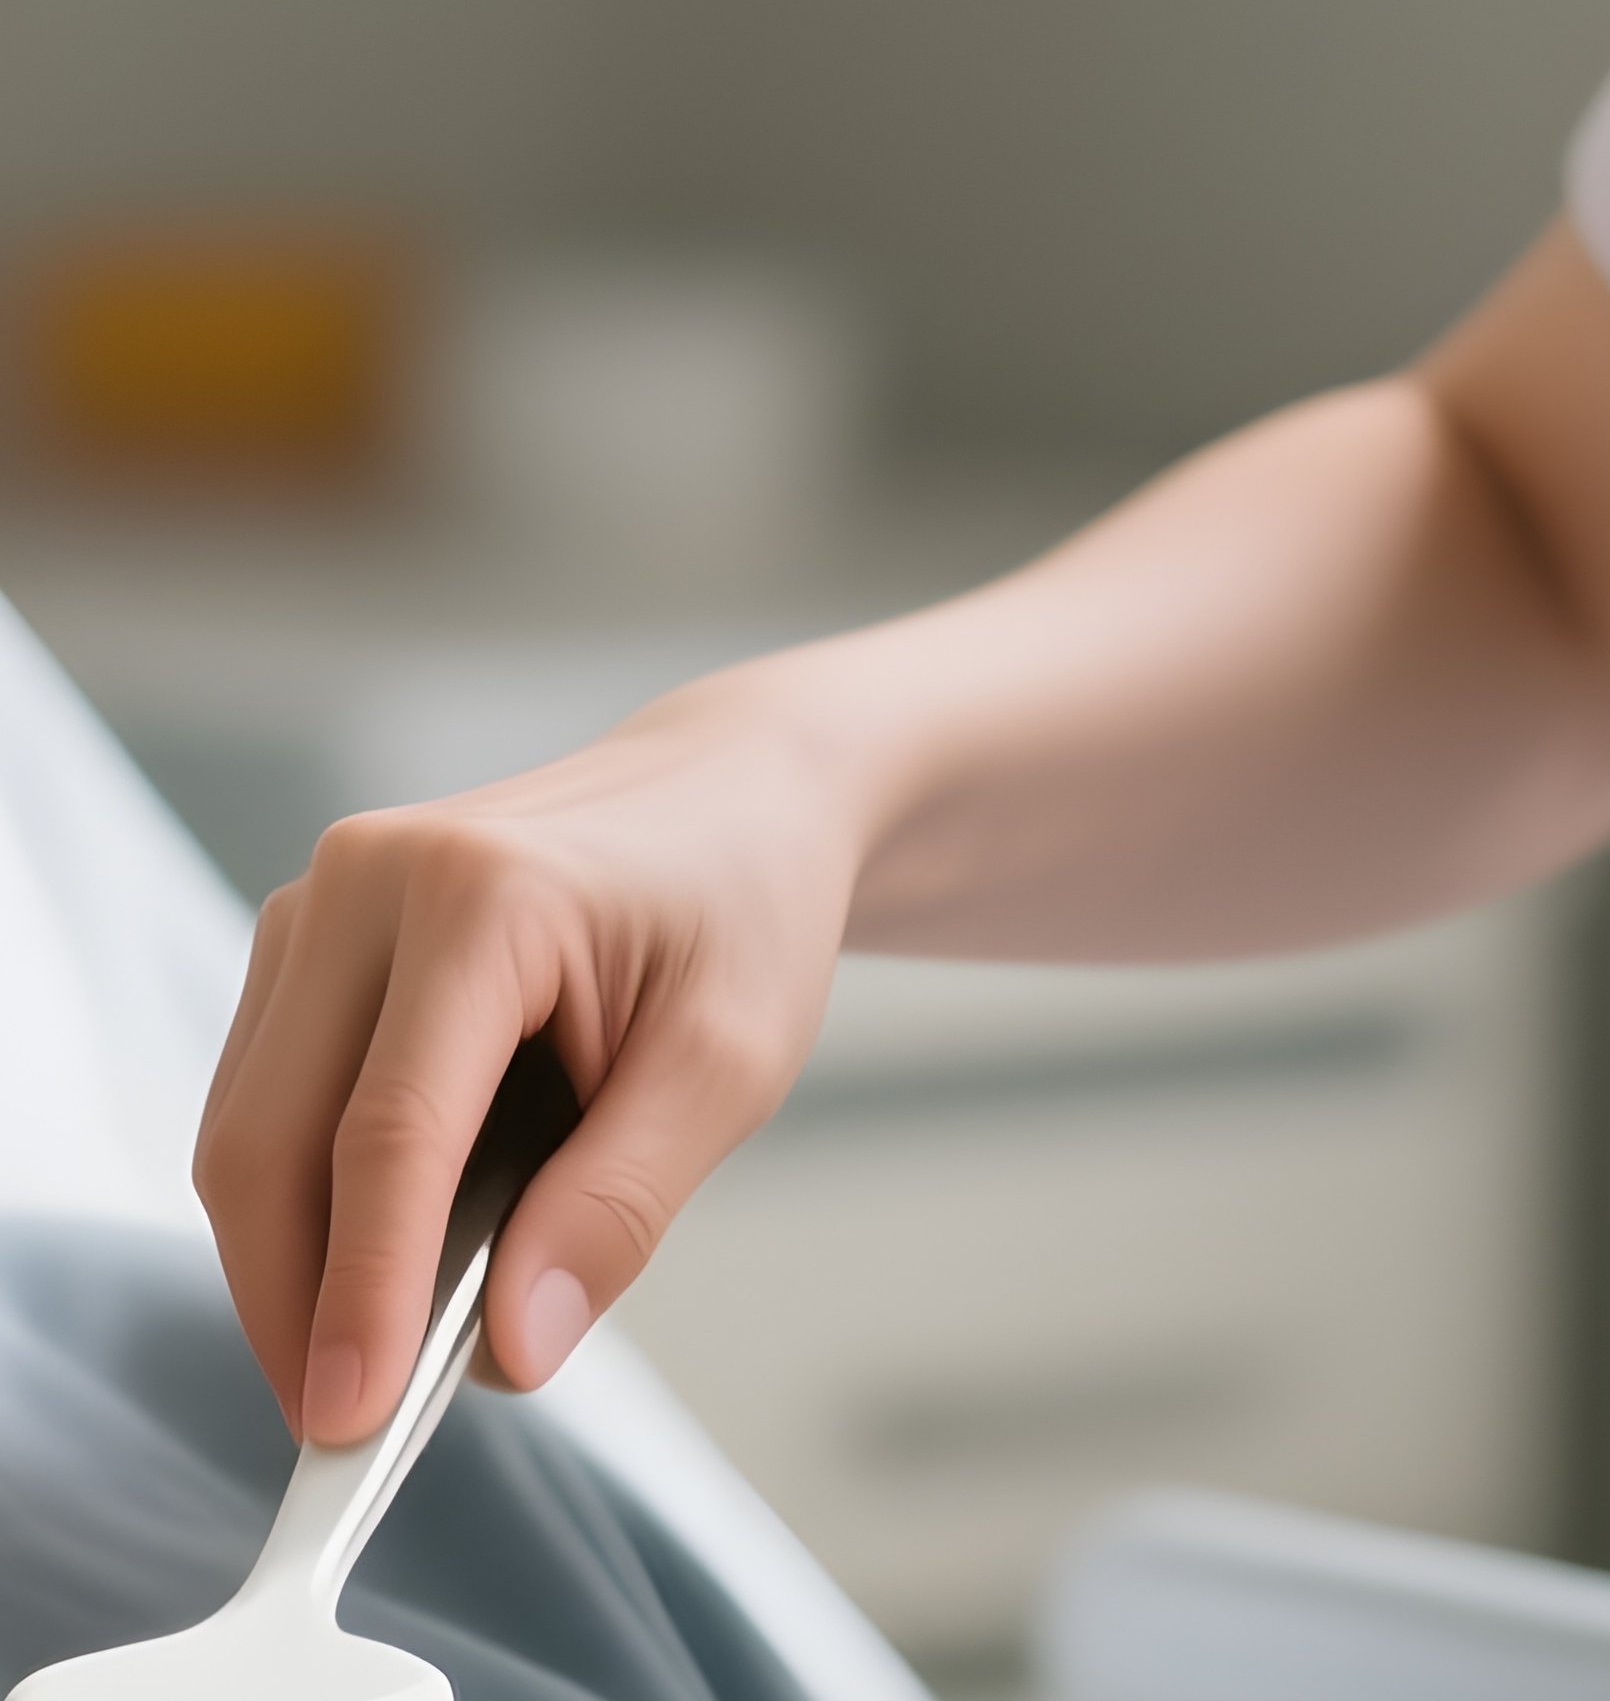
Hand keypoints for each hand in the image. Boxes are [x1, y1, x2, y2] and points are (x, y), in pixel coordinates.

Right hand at [193, 668, 860, 1442]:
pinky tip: (376, 1256)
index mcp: (484, 895)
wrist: (733, 795)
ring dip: (290, 1254)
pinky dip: (305, 1191)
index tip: (356, 1426)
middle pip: (273, 1135)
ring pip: (248, 1121)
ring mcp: (327, 896)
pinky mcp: (318, 933)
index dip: (364, 1293)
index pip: (390, 1132)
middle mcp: (372, 878)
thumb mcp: (729, 1064)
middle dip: (294, 1301)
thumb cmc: (743, 908)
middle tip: (347, 1430)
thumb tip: (508, 1350)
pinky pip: (270, 1088)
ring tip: (372, 1355)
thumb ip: (619, 1205)